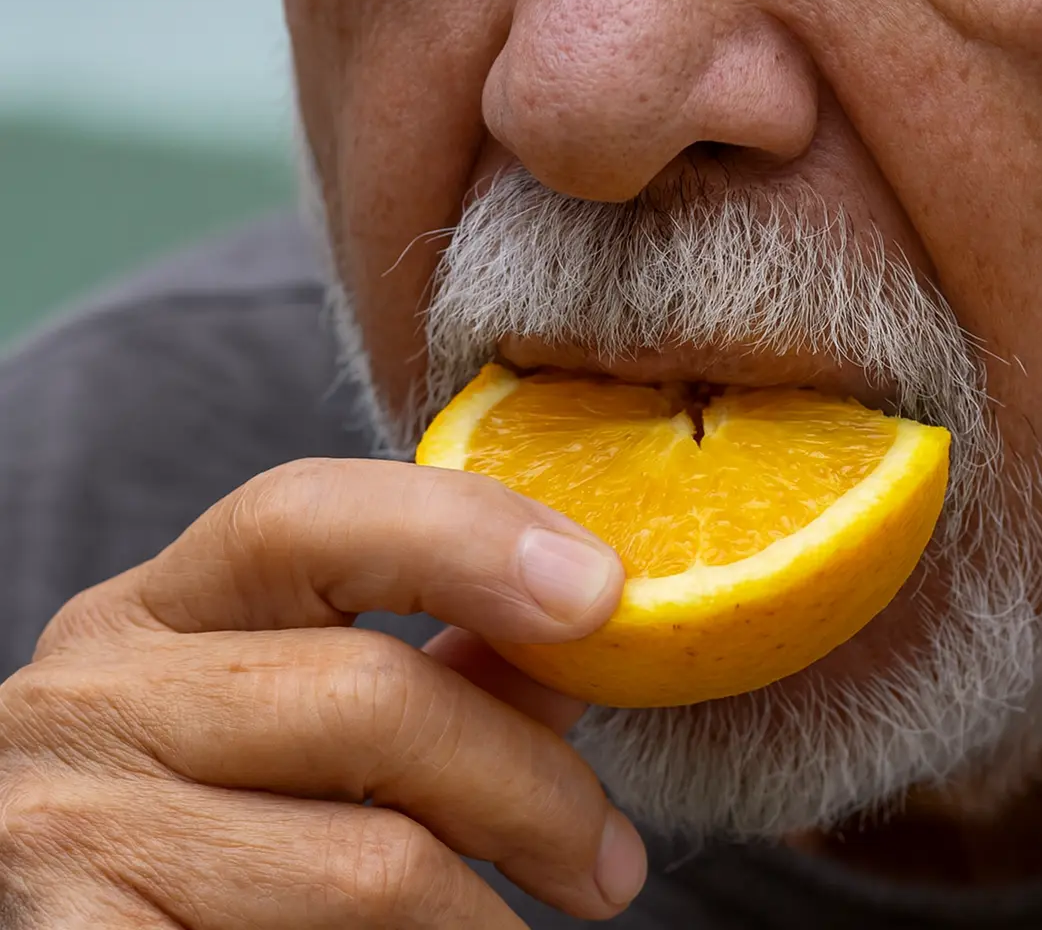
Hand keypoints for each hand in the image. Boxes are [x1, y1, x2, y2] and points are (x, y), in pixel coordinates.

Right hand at [0, 458, 645, 927]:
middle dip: (532, 788)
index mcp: (151, 614)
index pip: (301, 515)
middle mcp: (89, 700)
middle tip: (610, 865)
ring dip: (483, 915)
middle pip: (372, 698)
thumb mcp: (293, 726)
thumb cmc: (205, 833)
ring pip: (368, 864)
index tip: (603, 593)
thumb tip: (577, 645)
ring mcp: (67, 832)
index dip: (466, 534)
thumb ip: (426, 675)